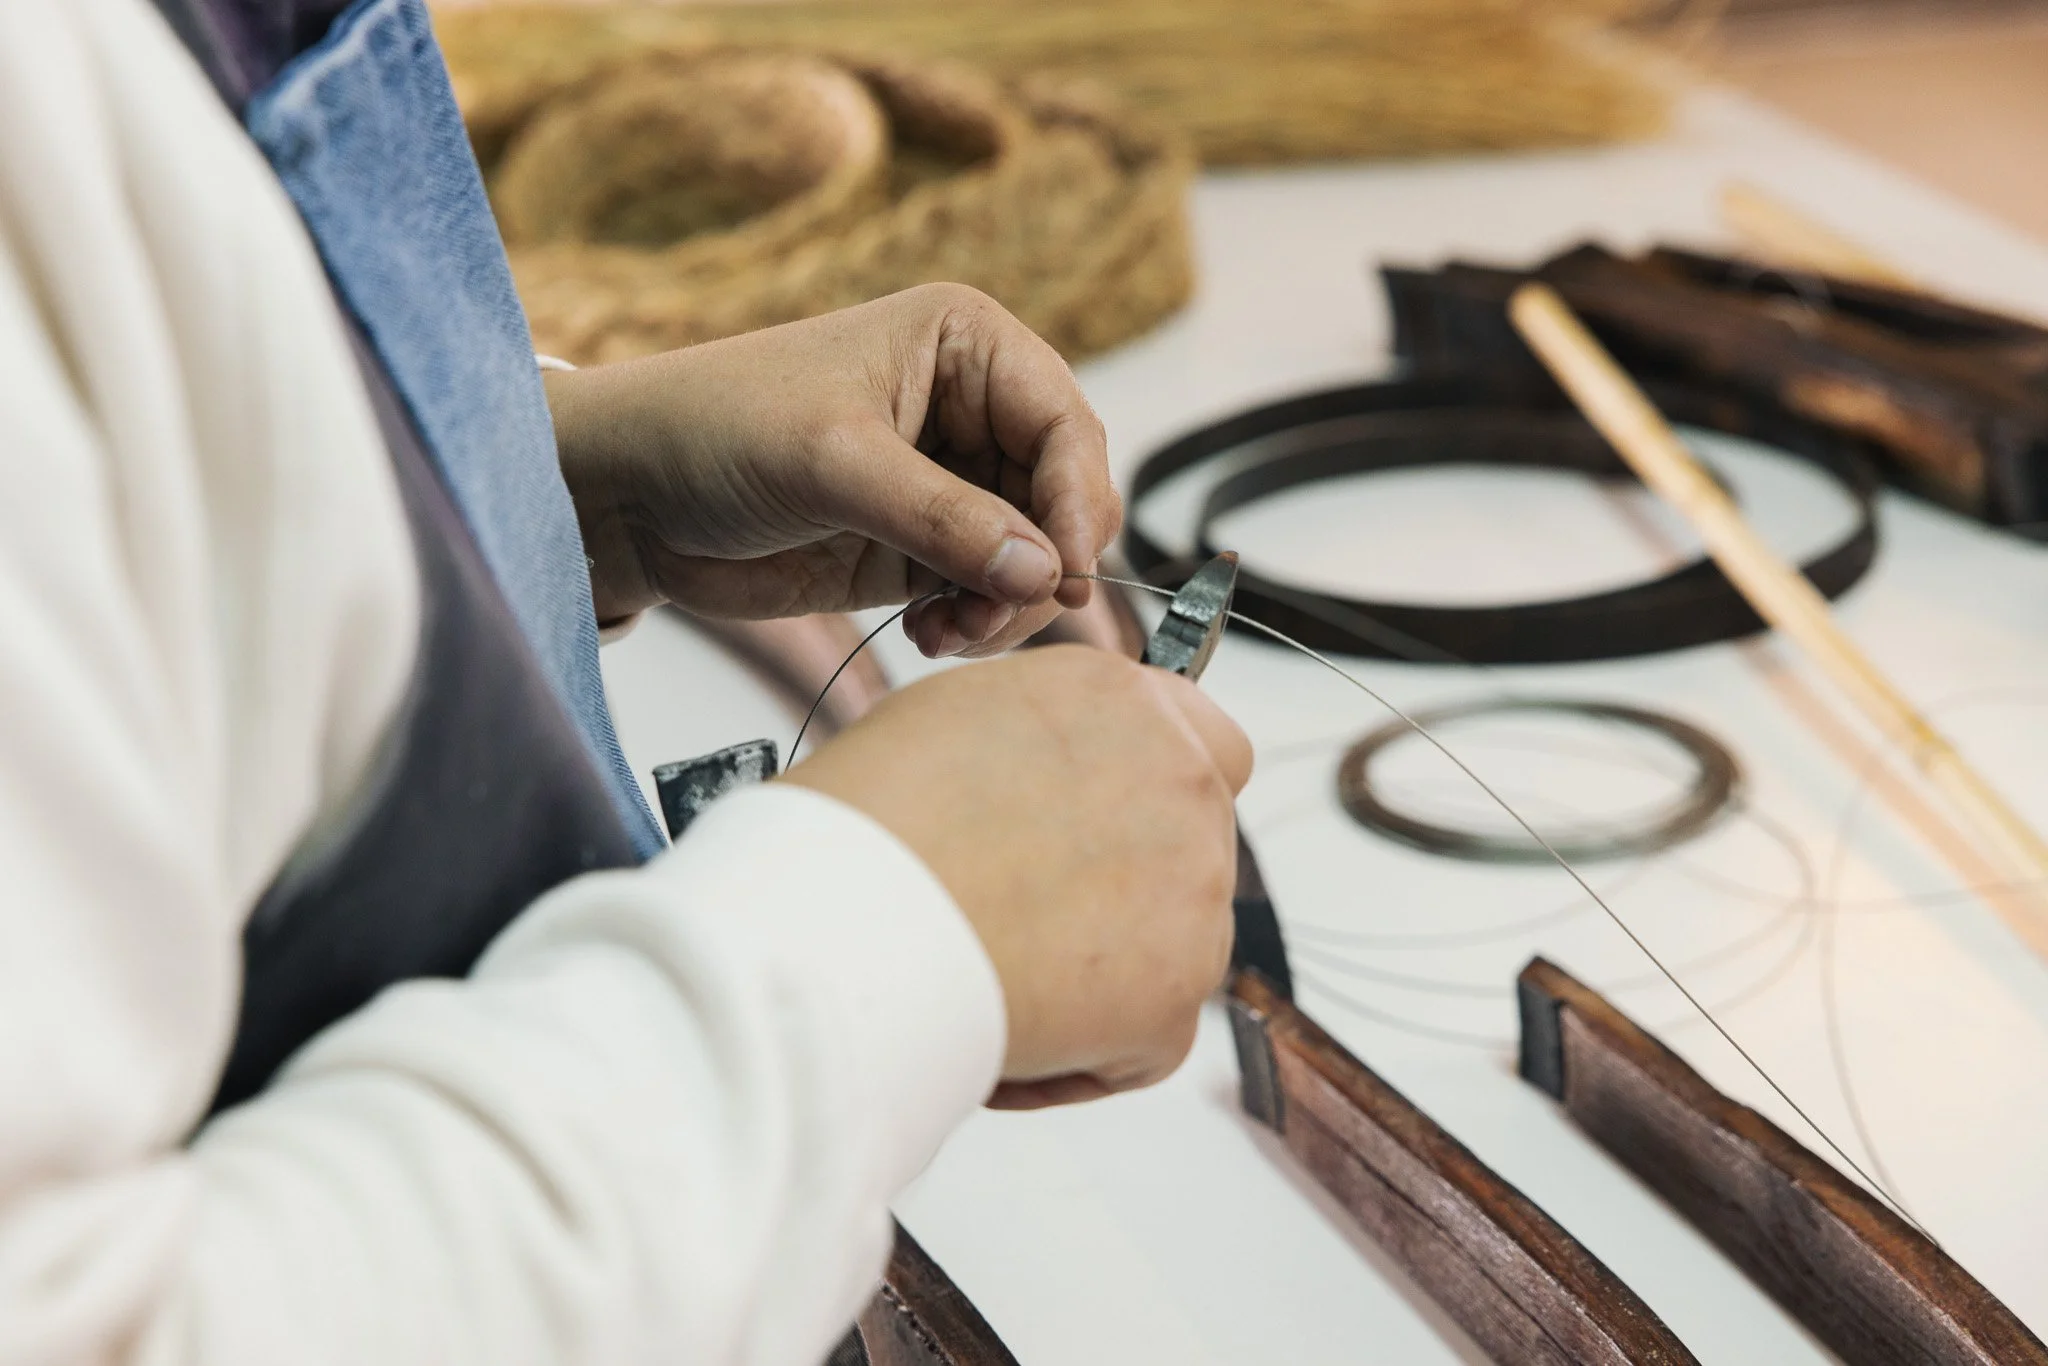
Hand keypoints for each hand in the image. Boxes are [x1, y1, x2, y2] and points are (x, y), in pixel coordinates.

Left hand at [545, 284, 1120, 657]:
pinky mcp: (924, 548)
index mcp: (965, 345)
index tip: (1067, 573)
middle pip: (1065, 499)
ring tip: (947, 634)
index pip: (1065, 423)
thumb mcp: (831, 461)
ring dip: (1008, 606)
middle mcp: (973, 410)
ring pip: (1035, 558)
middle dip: (1042, 566)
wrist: (631, 494)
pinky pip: (989, 594)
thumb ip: (941, 516)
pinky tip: (930, 637)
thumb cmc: (714, 429)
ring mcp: (952, 484)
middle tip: (994, 615)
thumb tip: (1044, 571)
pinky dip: (976, 624)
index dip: (1079, 501)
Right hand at [783, 646, 1253, 1108]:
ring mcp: (1194, 891)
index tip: (1105, 831)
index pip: (1202, 737)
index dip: (1151, 793)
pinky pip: (1142, 1046)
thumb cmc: (868, 819)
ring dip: (1098, 973)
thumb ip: (1038, 745)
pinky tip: (1000, 1041)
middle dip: (1126, 887)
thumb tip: (1044, 786)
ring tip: (986, 975)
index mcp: (1123, 701)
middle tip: (1030, 917)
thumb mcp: (956, 722)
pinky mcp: (1174, 999)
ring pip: (1170, 947)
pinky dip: (1076, 1059)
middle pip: (1190, 847)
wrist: (850, 916)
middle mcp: (1181, 780)